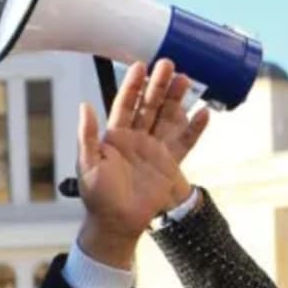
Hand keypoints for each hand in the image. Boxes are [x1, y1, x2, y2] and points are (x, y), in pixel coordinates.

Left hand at [74, 60, 210, 267]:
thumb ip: (87, 136)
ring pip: (168, 118)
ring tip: (185, 79)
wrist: (117, 223)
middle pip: (149, 106)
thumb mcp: (88, 165)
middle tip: (168, 64)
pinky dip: (195, 129)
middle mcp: (136, 138)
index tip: (140, 67)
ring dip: (176, 99)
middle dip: (158, 85)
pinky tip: (203, 113)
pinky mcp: (169, 164)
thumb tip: (84, 106)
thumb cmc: (97, 197)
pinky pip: (185, 143)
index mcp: (115, 137)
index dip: (132, 86)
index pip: (125, 105)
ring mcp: (154, 149)